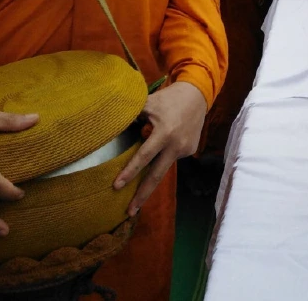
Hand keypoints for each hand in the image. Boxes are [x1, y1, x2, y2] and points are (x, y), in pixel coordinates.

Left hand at [114, 81, 206, 215]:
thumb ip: (131, 117)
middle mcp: (176, 145)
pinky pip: (171, 157)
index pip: (143, 157)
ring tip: (138, 195)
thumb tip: (110, 128)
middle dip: (142, 195)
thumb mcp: (147, 104)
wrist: (197, 94)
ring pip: (163, 167)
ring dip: (151, 179)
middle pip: (156, 176)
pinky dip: (164, 155)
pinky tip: (167, 142)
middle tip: (129, 212)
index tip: (116, 187)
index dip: (129, 172)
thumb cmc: (168, 98)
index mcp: (164, 133)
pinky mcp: (190, 150)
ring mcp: (185, 150)